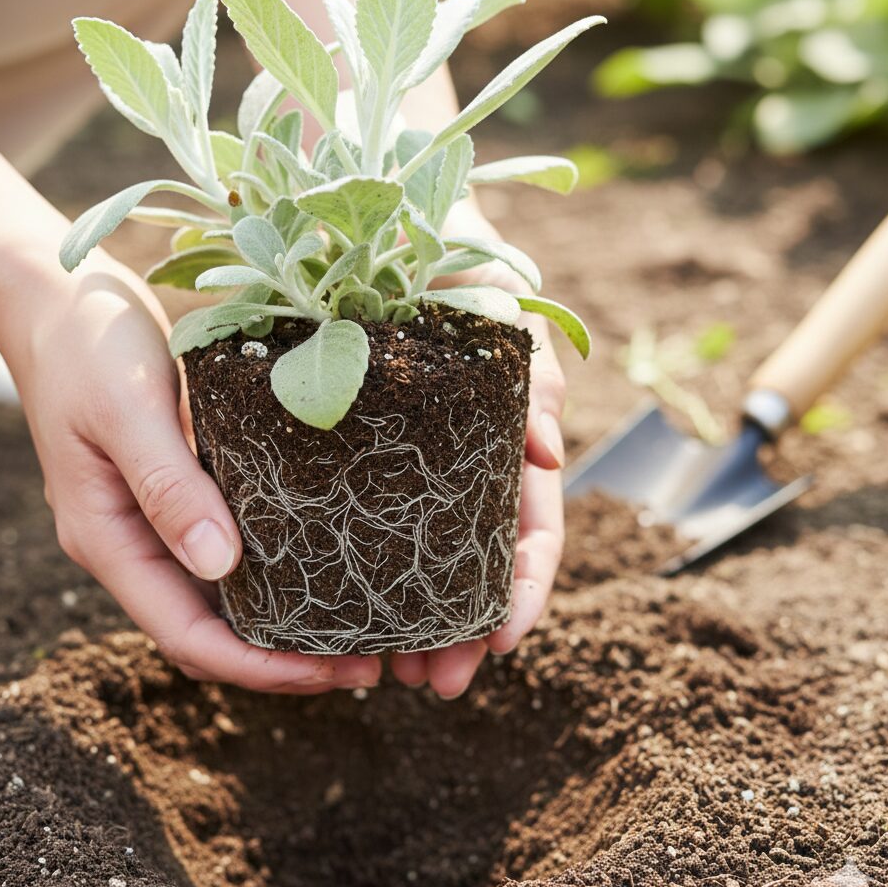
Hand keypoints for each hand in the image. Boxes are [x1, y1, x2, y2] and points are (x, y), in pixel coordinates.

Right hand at [8, 252, 380, 692]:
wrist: (59, 302)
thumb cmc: (87, 346)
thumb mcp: (127, 410)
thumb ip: (168, 486)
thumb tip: (220, 565)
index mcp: (108, 539)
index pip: (187, 635)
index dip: (257, 667)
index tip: (328, 671)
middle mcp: (132, 545)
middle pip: (211, 631)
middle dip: (282, 658)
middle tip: (367, 663)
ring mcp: (153, 522)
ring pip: (223, 598)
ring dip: (285, 621)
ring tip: (359, 626)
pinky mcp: (177, 492)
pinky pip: (229, 550)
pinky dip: (276, 571)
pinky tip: (327, 562)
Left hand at [389, 200, 565, 697]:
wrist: (375, 205)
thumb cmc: (448, 246)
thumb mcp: (497, 297)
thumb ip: (531, 369)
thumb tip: (550, 455)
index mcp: (503, 433)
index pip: (531, 526)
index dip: (525, 587)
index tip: (503, 638)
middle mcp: (458, 457)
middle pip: (476, 561)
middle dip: (462, 627)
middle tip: (435, 681)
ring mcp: (406, 460)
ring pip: (421, 556)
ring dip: (414, 622)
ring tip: (390, 675)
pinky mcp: (346, 450)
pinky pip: (358, 523)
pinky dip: (359, 574)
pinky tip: (337, 612)